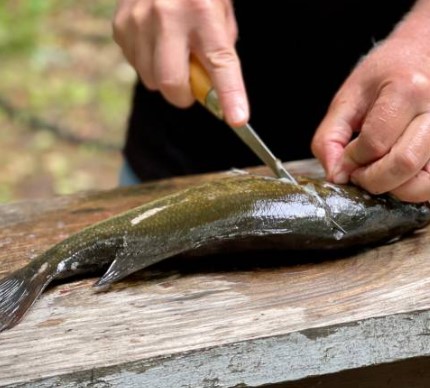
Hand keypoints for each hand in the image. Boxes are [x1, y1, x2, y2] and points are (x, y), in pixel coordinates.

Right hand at [112, 0, 248, 126]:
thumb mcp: (220, 8)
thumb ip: (219, 47)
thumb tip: (211, 85)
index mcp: (203, 10)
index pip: (220, 64)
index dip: (230, 96)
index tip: (237, 119)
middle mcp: (168, 16)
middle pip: (171, 83)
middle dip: (184, 96)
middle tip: (191, 86)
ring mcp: (139, 20)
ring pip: (151, 79)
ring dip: (166, 78)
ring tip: (173, 52)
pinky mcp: (121, 26)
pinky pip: (136, 64)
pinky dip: (149, 63)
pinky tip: (156, 41)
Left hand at [312, 4, 429, 202]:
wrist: (424, 53)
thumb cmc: (385, 75)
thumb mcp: (348, 99)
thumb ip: (330, 138)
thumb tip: (336, 176)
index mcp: (407, 89)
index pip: (375, 142)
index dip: (353, 159)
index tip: (345, 158)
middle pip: (404, 163)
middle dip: (372, 179)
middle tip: (358, 173)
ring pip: (425, 182)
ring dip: (393, 188)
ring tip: (378, 172)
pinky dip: (411, 190)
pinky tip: (397, 175)